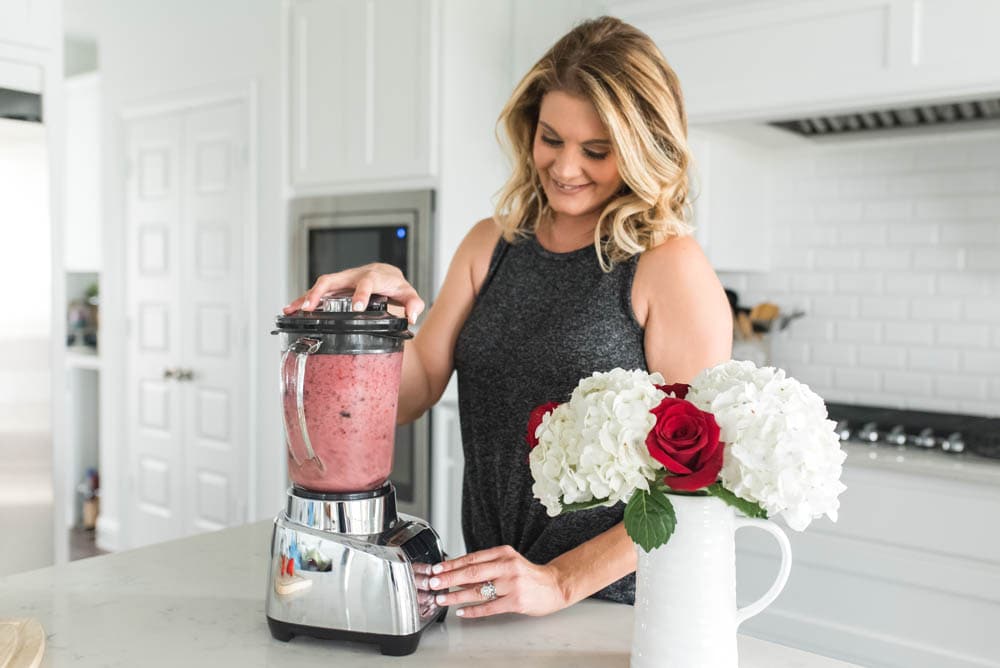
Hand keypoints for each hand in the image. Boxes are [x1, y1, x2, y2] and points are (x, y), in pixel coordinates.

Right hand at [283, 263, 424, 323]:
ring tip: (291, 309)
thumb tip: (412, 315)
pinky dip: (304, 299)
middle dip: (320, 292)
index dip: (361, 293)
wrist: (385, 273)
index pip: (366, 282)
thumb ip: (413, 303)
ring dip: (305, 296)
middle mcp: (353, 276)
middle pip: (333, 279)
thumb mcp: (407, 293)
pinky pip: (317, 292)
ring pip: (320, 285)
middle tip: (310, 308)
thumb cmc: (394, 284)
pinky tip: (291, 309)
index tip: (357, 307)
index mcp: (373, 277)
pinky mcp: (334, 287)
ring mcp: (342, 281)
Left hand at [428, 545, 568, 618]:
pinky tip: (462, 611)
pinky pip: (489, 607)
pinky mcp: (516, 601)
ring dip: (456, 596)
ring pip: (478, 591)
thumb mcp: (508, 562)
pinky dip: (473, 610)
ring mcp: (512, 584)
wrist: (554, 585)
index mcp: (503, 553)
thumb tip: (458, 574)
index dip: (451, 564)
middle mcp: (507, 566)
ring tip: (442, 599)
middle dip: (449, 578)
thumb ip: (486, 566)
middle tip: (433, 583)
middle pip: (472, 572)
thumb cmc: (528, 575)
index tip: (436, 568)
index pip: (472, 557)